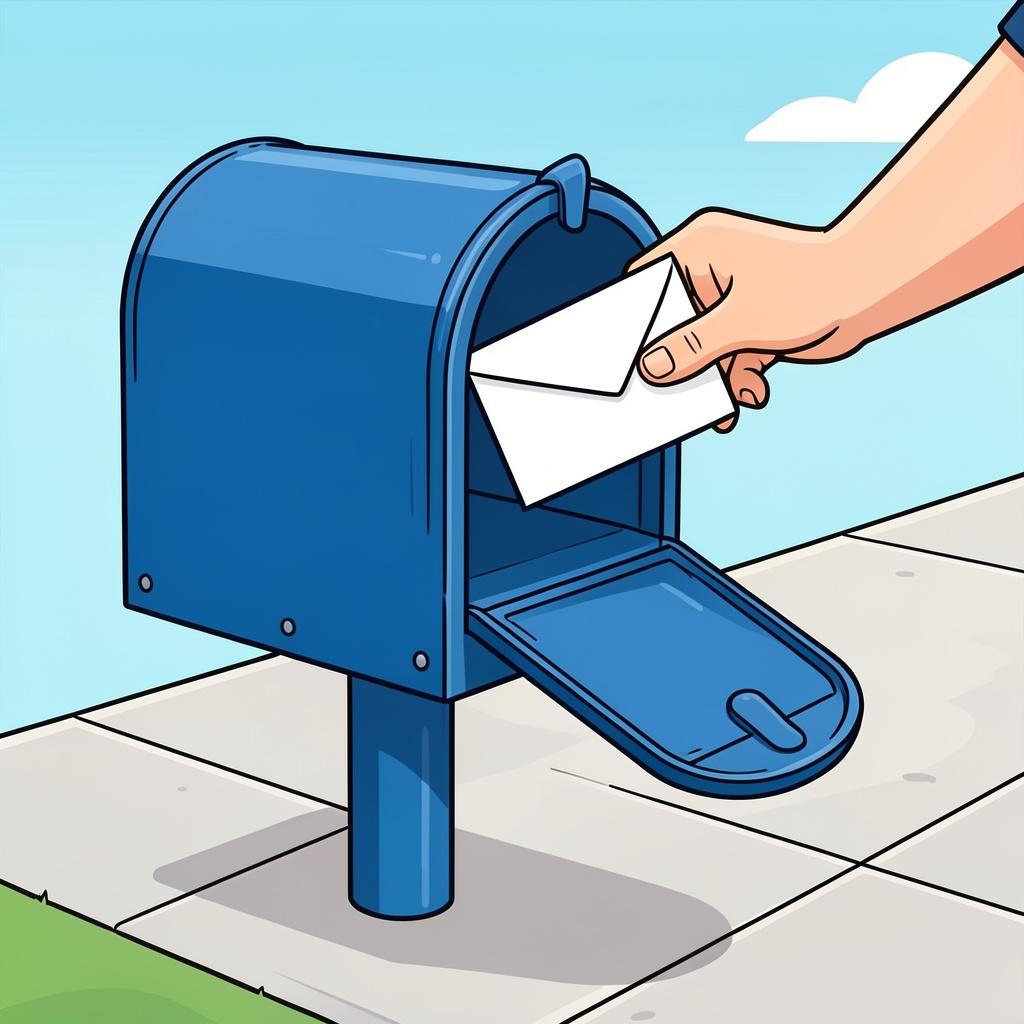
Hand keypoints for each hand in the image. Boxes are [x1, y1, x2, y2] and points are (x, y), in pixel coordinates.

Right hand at [630, 212, 865, 430]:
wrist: (870, 291)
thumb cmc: (810, 288)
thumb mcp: (740, 324)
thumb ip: (691, 347)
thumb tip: (651, 369)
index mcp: (699, 250)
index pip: (644, 282)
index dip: (631, 320)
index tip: (625, 358)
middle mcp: (711, 270)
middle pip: (672, 324)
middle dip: (679, 363)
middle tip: (671, 395)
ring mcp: (732, 297)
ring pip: (702, 346)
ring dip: (713, 379)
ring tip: (725, 407)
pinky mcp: (752, 321)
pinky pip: (728, 354)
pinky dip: (738, 377)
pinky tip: (754, 394)